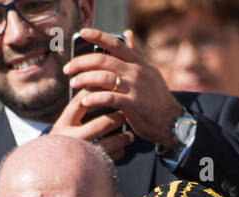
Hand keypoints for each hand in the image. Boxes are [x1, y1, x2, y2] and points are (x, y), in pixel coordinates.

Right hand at [50, 89, 133, 161]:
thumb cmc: (64, 137)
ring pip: (110, 144)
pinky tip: (121, 148)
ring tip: (129, 134)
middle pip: (101, 124)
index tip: (114, 90)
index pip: (83, 102)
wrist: (51, 166)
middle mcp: (71, 139)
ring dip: (123, 137)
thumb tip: (100, 82)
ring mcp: (82, 154)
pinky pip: (111, 158)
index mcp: (63, 123)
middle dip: (118, 117)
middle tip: (127, 113)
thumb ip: (80, 105)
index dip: (100, 94)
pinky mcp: (92, 166)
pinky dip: (119, 152)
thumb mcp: (66, 121)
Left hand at [62, 28, 183, 149]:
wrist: (171, 121)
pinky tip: (85, 101)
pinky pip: (108, 98)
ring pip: (103, 77)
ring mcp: (134, 88)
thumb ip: (136, 53)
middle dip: (81, 63)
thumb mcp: (149, 71)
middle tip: (67, 69)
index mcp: (138, 63)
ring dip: (84, 80)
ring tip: (73, 84)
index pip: (116, 44)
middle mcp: (135, 72)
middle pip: (103, 60)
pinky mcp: (132, 105)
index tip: (82, 32)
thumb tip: (128, 33)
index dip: (98, 36)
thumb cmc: (157, 98)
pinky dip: (94, 99)